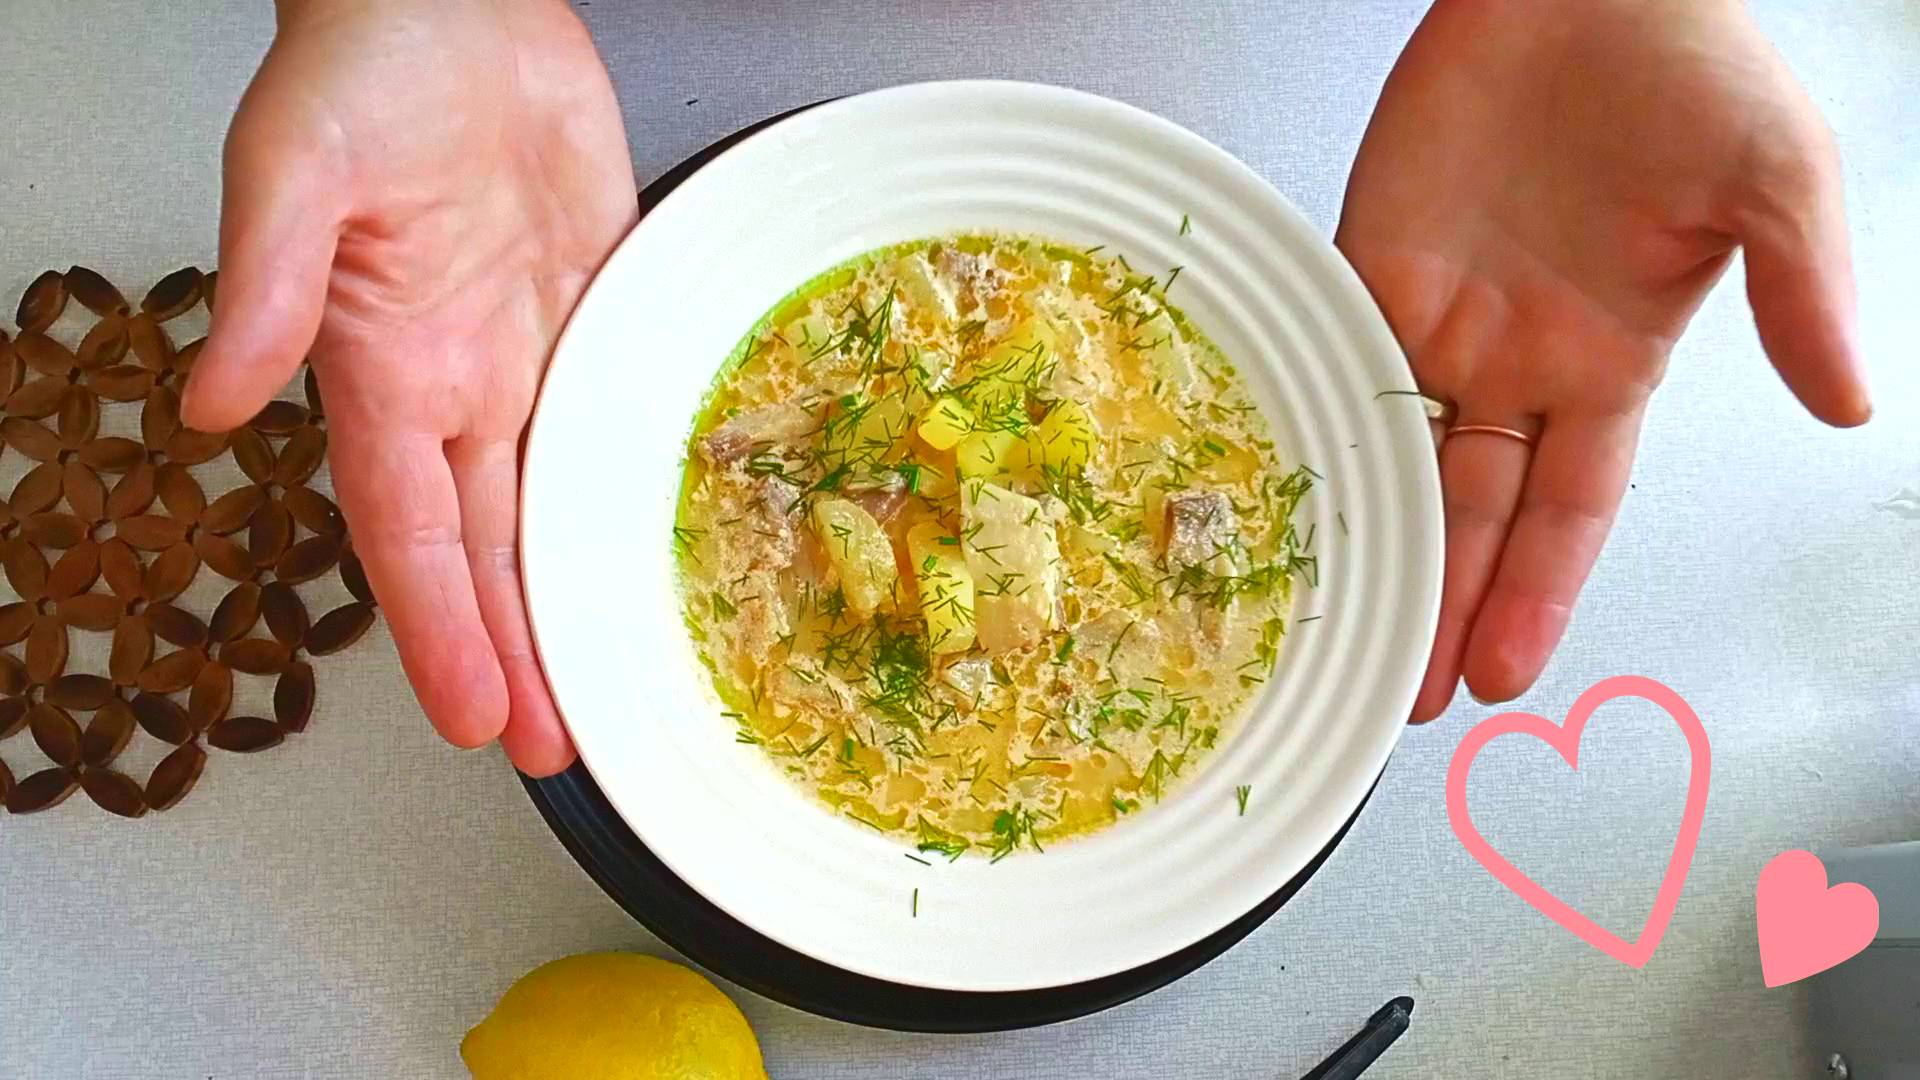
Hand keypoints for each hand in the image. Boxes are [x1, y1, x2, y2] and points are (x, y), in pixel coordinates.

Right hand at [181, 0, 636, 773]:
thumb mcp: (299, 167)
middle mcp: (462, 382)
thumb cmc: (362, 67)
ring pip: (556, 507)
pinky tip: (656, 549)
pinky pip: (619, 421)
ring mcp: (532, 354)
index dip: (441, 630)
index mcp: (388, 369)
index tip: (474, 717)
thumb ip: (268, 282)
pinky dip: (633, 493)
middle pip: (489, 551)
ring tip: (605, 689)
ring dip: (575, 600)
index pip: (411, 534)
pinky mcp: (596, 313)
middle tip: (553, 751)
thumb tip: (213, 401)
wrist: (457, 4)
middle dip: (516, 653)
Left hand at [1336, 0, 1867, 721]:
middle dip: (1443, 604)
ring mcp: (1441, 318)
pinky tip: (1296, 505)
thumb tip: (1846, 407)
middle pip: (1473, 512)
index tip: (1506, 672)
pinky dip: (1317, 433)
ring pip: (1398, 459)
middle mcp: (1519, 361)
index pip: (1570, 512)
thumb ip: (1799, 295)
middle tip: (1407, 695)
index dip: (1535, 593)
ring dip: (1377, 546)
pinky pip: (1336, 366)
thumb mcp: (1778, 183)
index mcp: (1611, 365)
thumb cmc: (1690, 66)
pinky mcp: (1369, 264)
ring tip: (1346, 634)